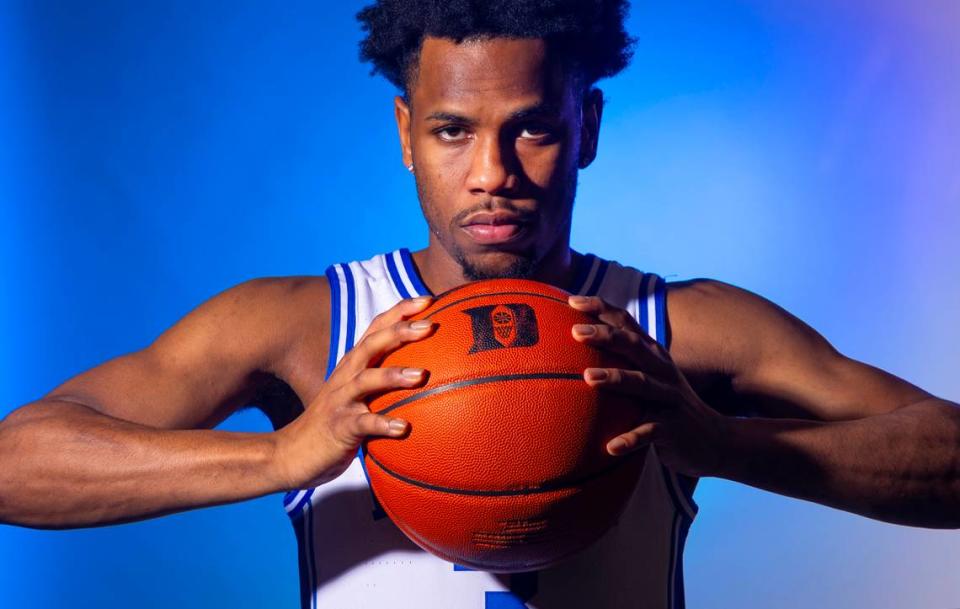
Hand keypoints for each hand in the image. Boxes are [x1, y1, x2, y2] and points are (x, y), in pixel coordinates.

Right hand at [272, 296, 434, 489]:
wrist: (292, 454)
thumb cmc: (335, 424)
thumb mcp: (359, 396)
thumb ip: (383, 383)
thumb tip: (426, 376)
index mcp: (353, 365)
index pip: (376, 329)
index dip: (399, 312)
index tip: (427, 300)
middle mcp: (346, 376)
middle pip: (372, 344)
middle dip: (399, 331)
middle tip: (430, 326)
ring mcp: (341, 400)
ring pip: (366, 380)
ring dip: (393, 375)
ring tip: (421, 375)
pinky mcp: (339, 427)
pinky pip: (362, 424)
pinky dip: (383, 423)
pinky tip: (403, 427)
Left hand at [568, 295, 727, 477]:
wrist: (715, 439)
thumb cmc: (669, 405)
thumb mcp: (651, 377)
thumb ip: (624, 361)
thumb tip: (580, 348)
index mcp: (653, 355)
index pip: (626, 324)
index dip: (601, 309)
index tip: (572, 301)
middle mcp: (662, 371)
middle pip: (634, 347)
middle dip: (606, 336)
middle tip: (576, 332)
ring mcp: (668, 399)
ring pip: (642, 384)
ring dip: (617, 379)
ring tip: (589, 377)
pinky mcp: (672, 428)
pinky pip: (649, 432)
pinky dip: (631, 439)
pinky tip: (610, 447)